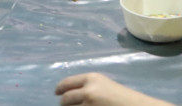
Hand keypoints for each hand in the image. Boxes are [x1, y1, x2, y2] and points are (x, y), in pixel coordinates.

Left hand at [55, 73, 171, 105]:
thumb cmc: (124, 98)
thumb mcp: (105, 86)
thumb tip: (71, 94)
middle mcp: (87, 90)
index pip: (66, 84)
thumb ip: (89, 86)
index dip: (59, 89)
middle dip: (65, 104)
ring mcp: (88, 105)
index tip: (57, 93)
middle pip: (65, 100)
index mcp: (91, 78)